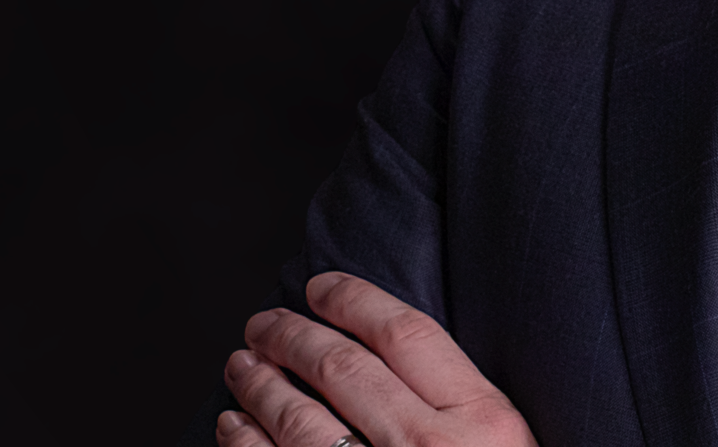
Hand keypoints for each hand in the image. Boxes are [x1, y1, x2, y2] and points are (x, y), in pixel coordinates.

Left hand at [218, 271, 537, 446]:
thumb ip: (463, 410)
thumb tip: (387, 353)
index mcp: (482, 422)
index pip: (405, 333)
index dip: (354, 300)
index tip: (321, 286)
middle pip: (342, 367)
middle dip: (292, 334)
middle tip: (266, 321)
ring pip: (298, 418)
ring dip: (260, 384)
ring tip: (242, 364)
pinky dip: (245, 443)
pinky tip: (234, 425)